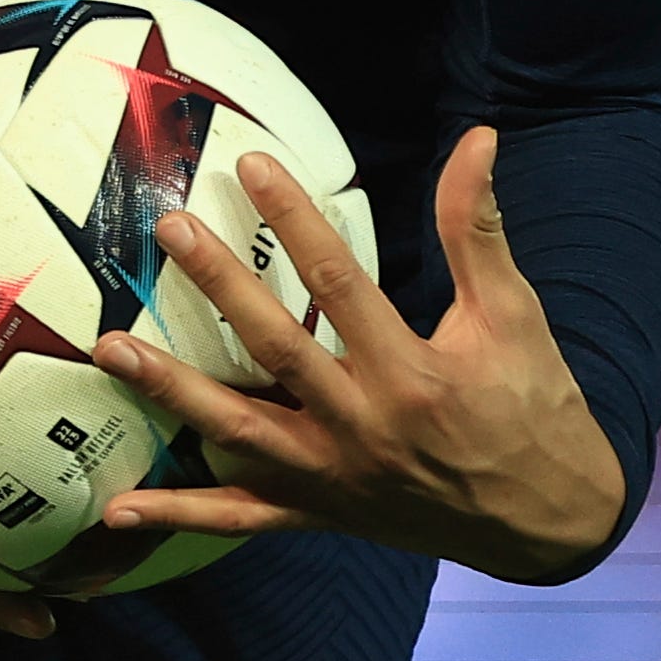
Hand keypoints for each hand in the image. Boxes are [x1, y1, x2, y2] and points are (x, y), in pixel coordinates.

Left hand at [91, 128, 626, 582]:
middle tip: (169, 231)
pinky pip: (241, 518)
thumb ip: (479, 228)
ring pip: (239, 432)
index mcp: (412, 373)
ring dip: (171, 392)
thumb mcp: (513, 313)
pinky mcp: (321, 512)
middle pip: (276, 350)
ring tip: (110, 349)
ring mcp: (335, 477)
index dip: (295, 221)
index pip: (340, 284)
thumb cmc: (532, 405)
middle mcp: (364, 427)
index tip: (252, 166)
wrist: (550, 521)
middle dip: (219, 288)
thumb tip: (480, 139)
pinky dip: (181, 514)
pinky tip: (118, 507)